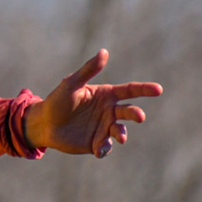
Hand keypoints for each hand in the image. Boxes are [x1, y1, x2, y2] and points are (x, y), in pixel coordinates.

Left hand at [24, 49, 162, 157]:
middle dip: (136, 114)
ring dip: (121, 133)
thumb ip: (88, 70)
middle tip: (140, 117)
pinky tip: (98, 150)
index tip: (158, 89)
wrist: (43, 123)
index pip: (129, 91)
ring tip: (119, 136)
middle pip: (128, 112)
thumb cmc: (57, 100)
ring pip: (119, 131)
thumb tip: (104, 52)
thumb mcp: (71, 84)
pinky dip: (104, 149)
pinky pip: (105, 147)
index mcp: (106, 95)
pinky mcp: (96, 143)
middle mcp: (109, 111)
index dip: (144, 89)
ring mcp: (103, 128)